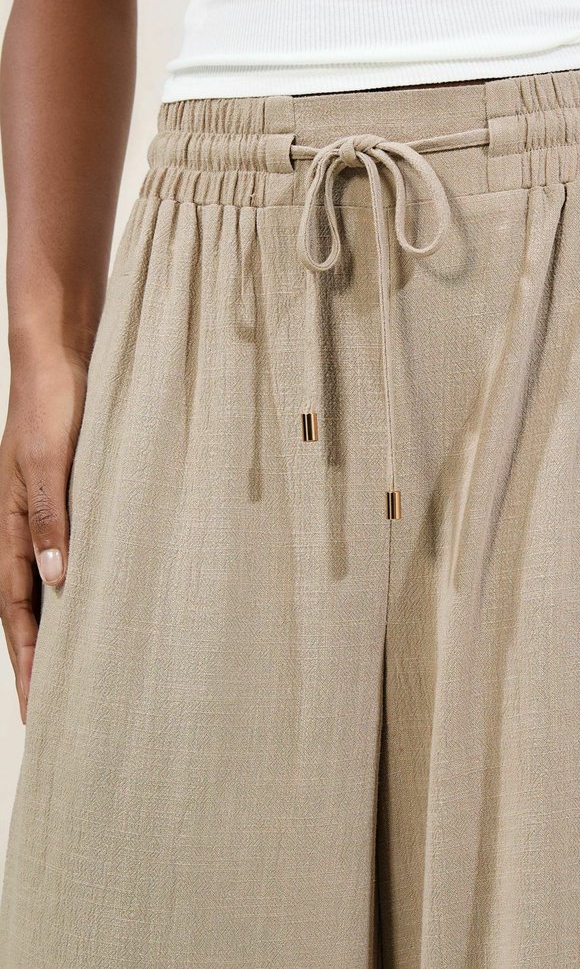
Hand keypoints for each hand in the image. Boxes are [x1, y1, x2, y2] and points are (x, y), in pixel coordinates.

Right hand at [0, 345, 87, 722]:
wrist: (54, 362)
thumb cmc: (50, 409)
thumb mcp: (48, 463)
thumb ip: (50, 520)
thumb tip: (55, 581)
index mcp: (8, 525)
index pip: (16, 609)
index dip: (26, 657)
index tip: (35, 705)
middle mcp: (16, 526)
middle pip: (20, 607)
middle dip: (31, 659)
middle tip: (44, 707)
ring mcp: (33, 515)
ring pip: (34, 586)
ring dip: (45, 629)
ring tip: (61, 670)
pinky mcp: (54, 500)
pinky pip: (53, 557)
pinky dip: (61, 589)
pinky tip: (81, 602)